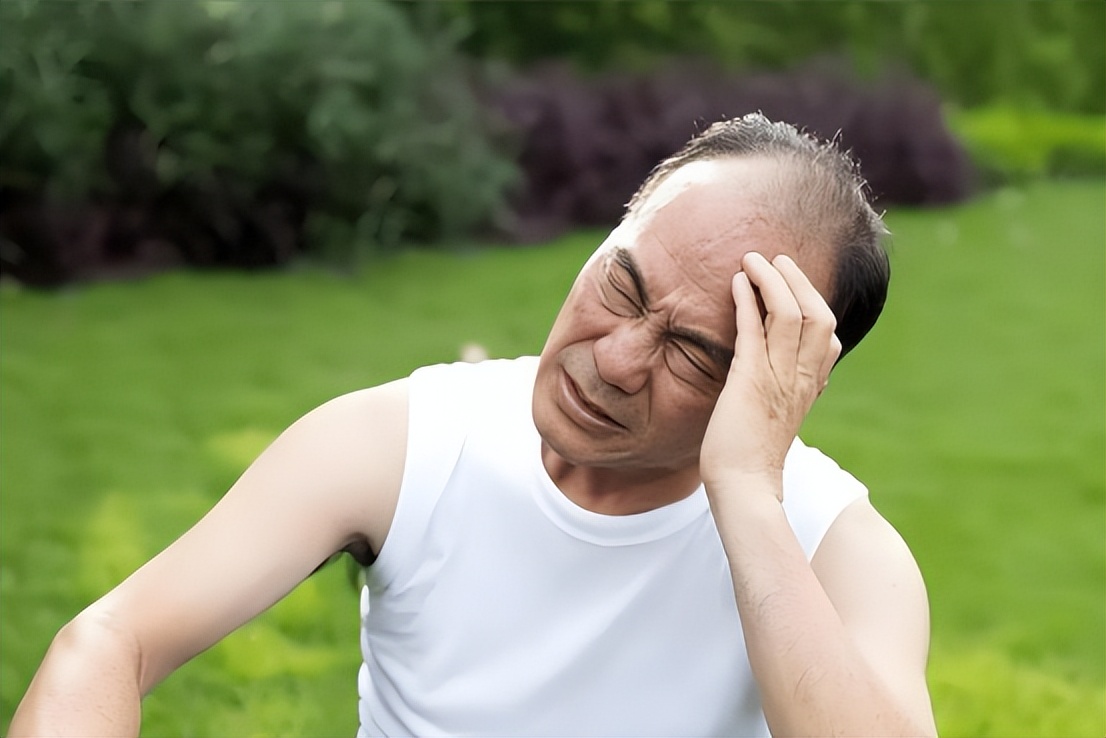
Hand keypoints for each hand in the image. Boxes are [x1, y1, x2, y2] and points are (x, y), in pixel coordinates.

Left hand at [699, 252, 840, 498]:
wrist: (744, 489)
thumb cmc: (751, 458)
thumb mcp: (776, 420)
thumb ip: (783, 396)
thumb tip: (780, 385)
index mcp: (809, 388)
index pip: (830, 338)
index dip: (816, 305)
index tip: (797, 286)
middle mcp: (800, 379)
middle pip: (819, 316)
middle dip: (800, 281)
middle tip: (778, 260)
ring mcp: (778, 379)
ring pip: (792, 315)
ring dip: (773, 281)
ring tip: (755, 260)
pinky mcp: (749, 381)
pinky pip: (754, 330)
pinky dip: (748, 300)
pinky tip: (738, 282)